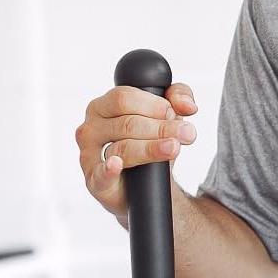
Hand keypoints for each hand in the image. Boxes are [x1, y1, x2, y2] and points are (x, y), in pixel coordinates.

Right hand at [75, 82, 199, 219]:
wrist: (147, 181)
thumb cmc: (151, 140)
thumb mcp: (168, 113)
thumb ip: (179, 96)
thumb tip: (188, 105)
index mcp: (104, 106)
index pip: (124, 98)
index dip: (153, 105)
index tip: (173, 114)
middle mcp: (92, 128)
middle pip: (127, 124)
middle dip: (161, 128)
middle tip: (186, 133)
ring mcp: (89, 155)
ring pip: (122, 148)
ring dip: (152, 148)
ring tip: (174, 148)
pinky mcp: (94, 181)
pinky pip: (100, 174)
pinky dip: (108, 170)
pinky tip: (117, 165)